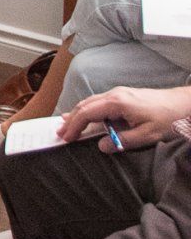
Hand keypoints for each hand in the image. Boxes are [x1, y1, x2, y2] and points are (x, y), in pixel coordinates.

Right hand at [57, 83, 190, 151]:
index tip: (66, 139)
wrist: (183, 104)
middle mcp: (115, 94)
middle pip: (85, 105)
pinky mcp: (124, 95)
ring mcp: (119, 93)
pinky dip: (88, 110)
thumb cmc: (167, 118)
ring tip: (67, 125)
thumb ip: (122, 141)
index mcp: (117, 103)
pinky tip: (86, 116)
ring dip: (78, 114)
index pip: (87, 113)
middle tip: (60, 133)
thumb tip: (102, 146)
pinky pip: (99, 102)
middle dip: (71, 119)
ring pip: (91, 102)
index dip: (74, 126)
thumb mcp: (147, 135)